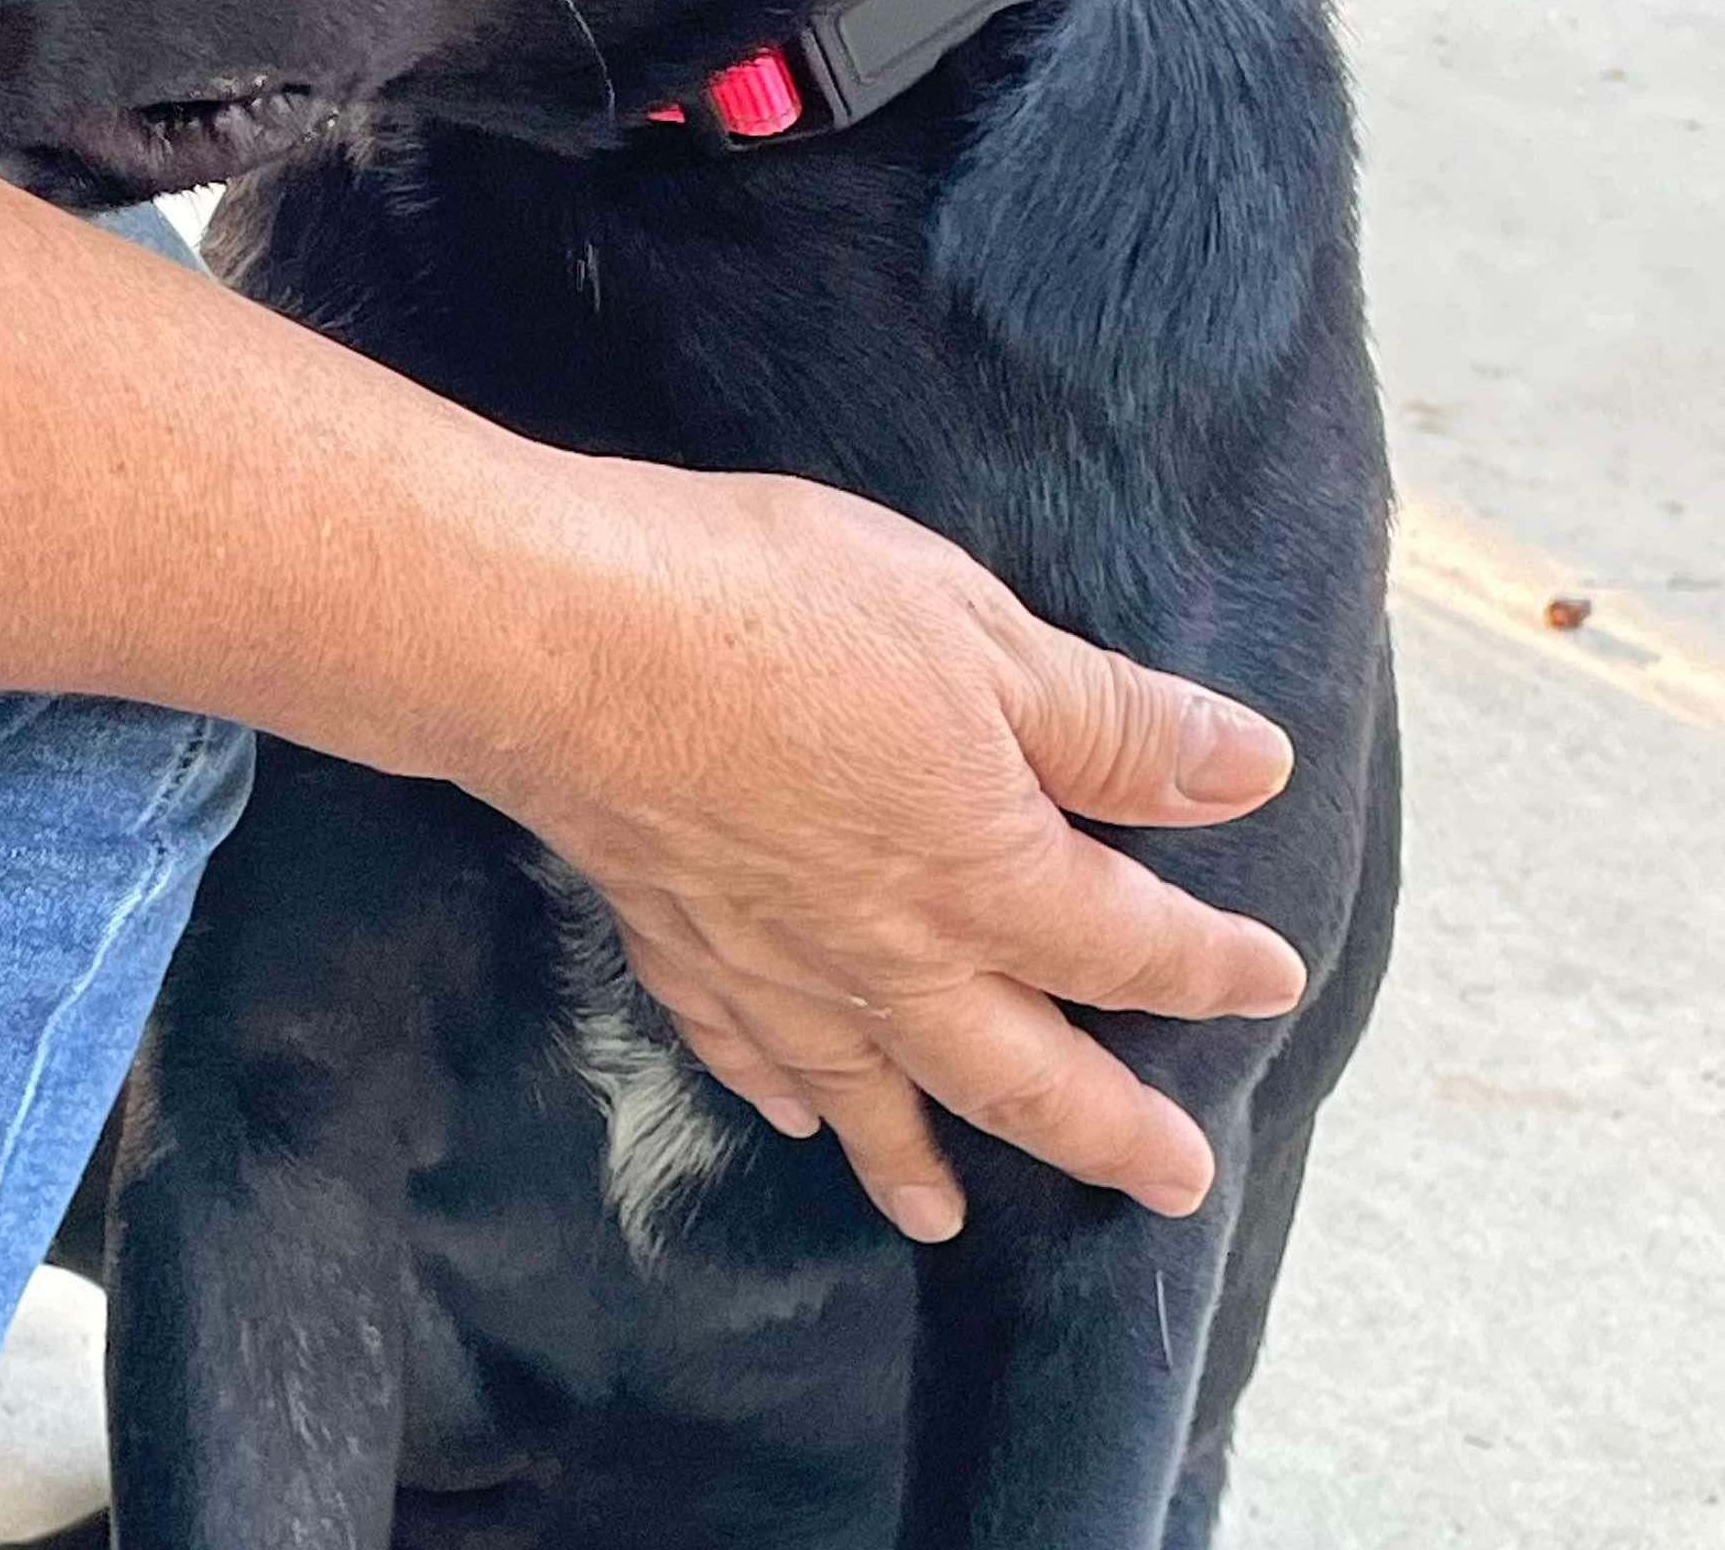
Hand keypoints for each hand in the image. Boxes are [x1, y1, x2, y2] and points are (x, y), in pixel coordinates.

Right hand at [479, 462, 1306, 1242]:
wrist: (561, 642)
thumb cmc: (771, 608)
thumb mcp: (973, 626)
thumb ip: (1109, 718)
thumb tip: (1246, 771)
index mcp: (988, 871)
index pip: (1130, 944)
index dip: (1210, 965)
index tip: (1268, 981)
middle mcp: (892, 953)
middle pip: (1024, 1072)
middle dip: (1108, 1131)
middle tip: (1169, 1181)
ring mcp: (774, 963)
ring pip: (875, 1093)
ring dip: (925, 1159)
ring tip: (955, 1219)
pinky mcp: (674, 939)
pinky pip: (742, 1051)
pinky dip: (777, 1093)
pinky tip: (791, 1111)